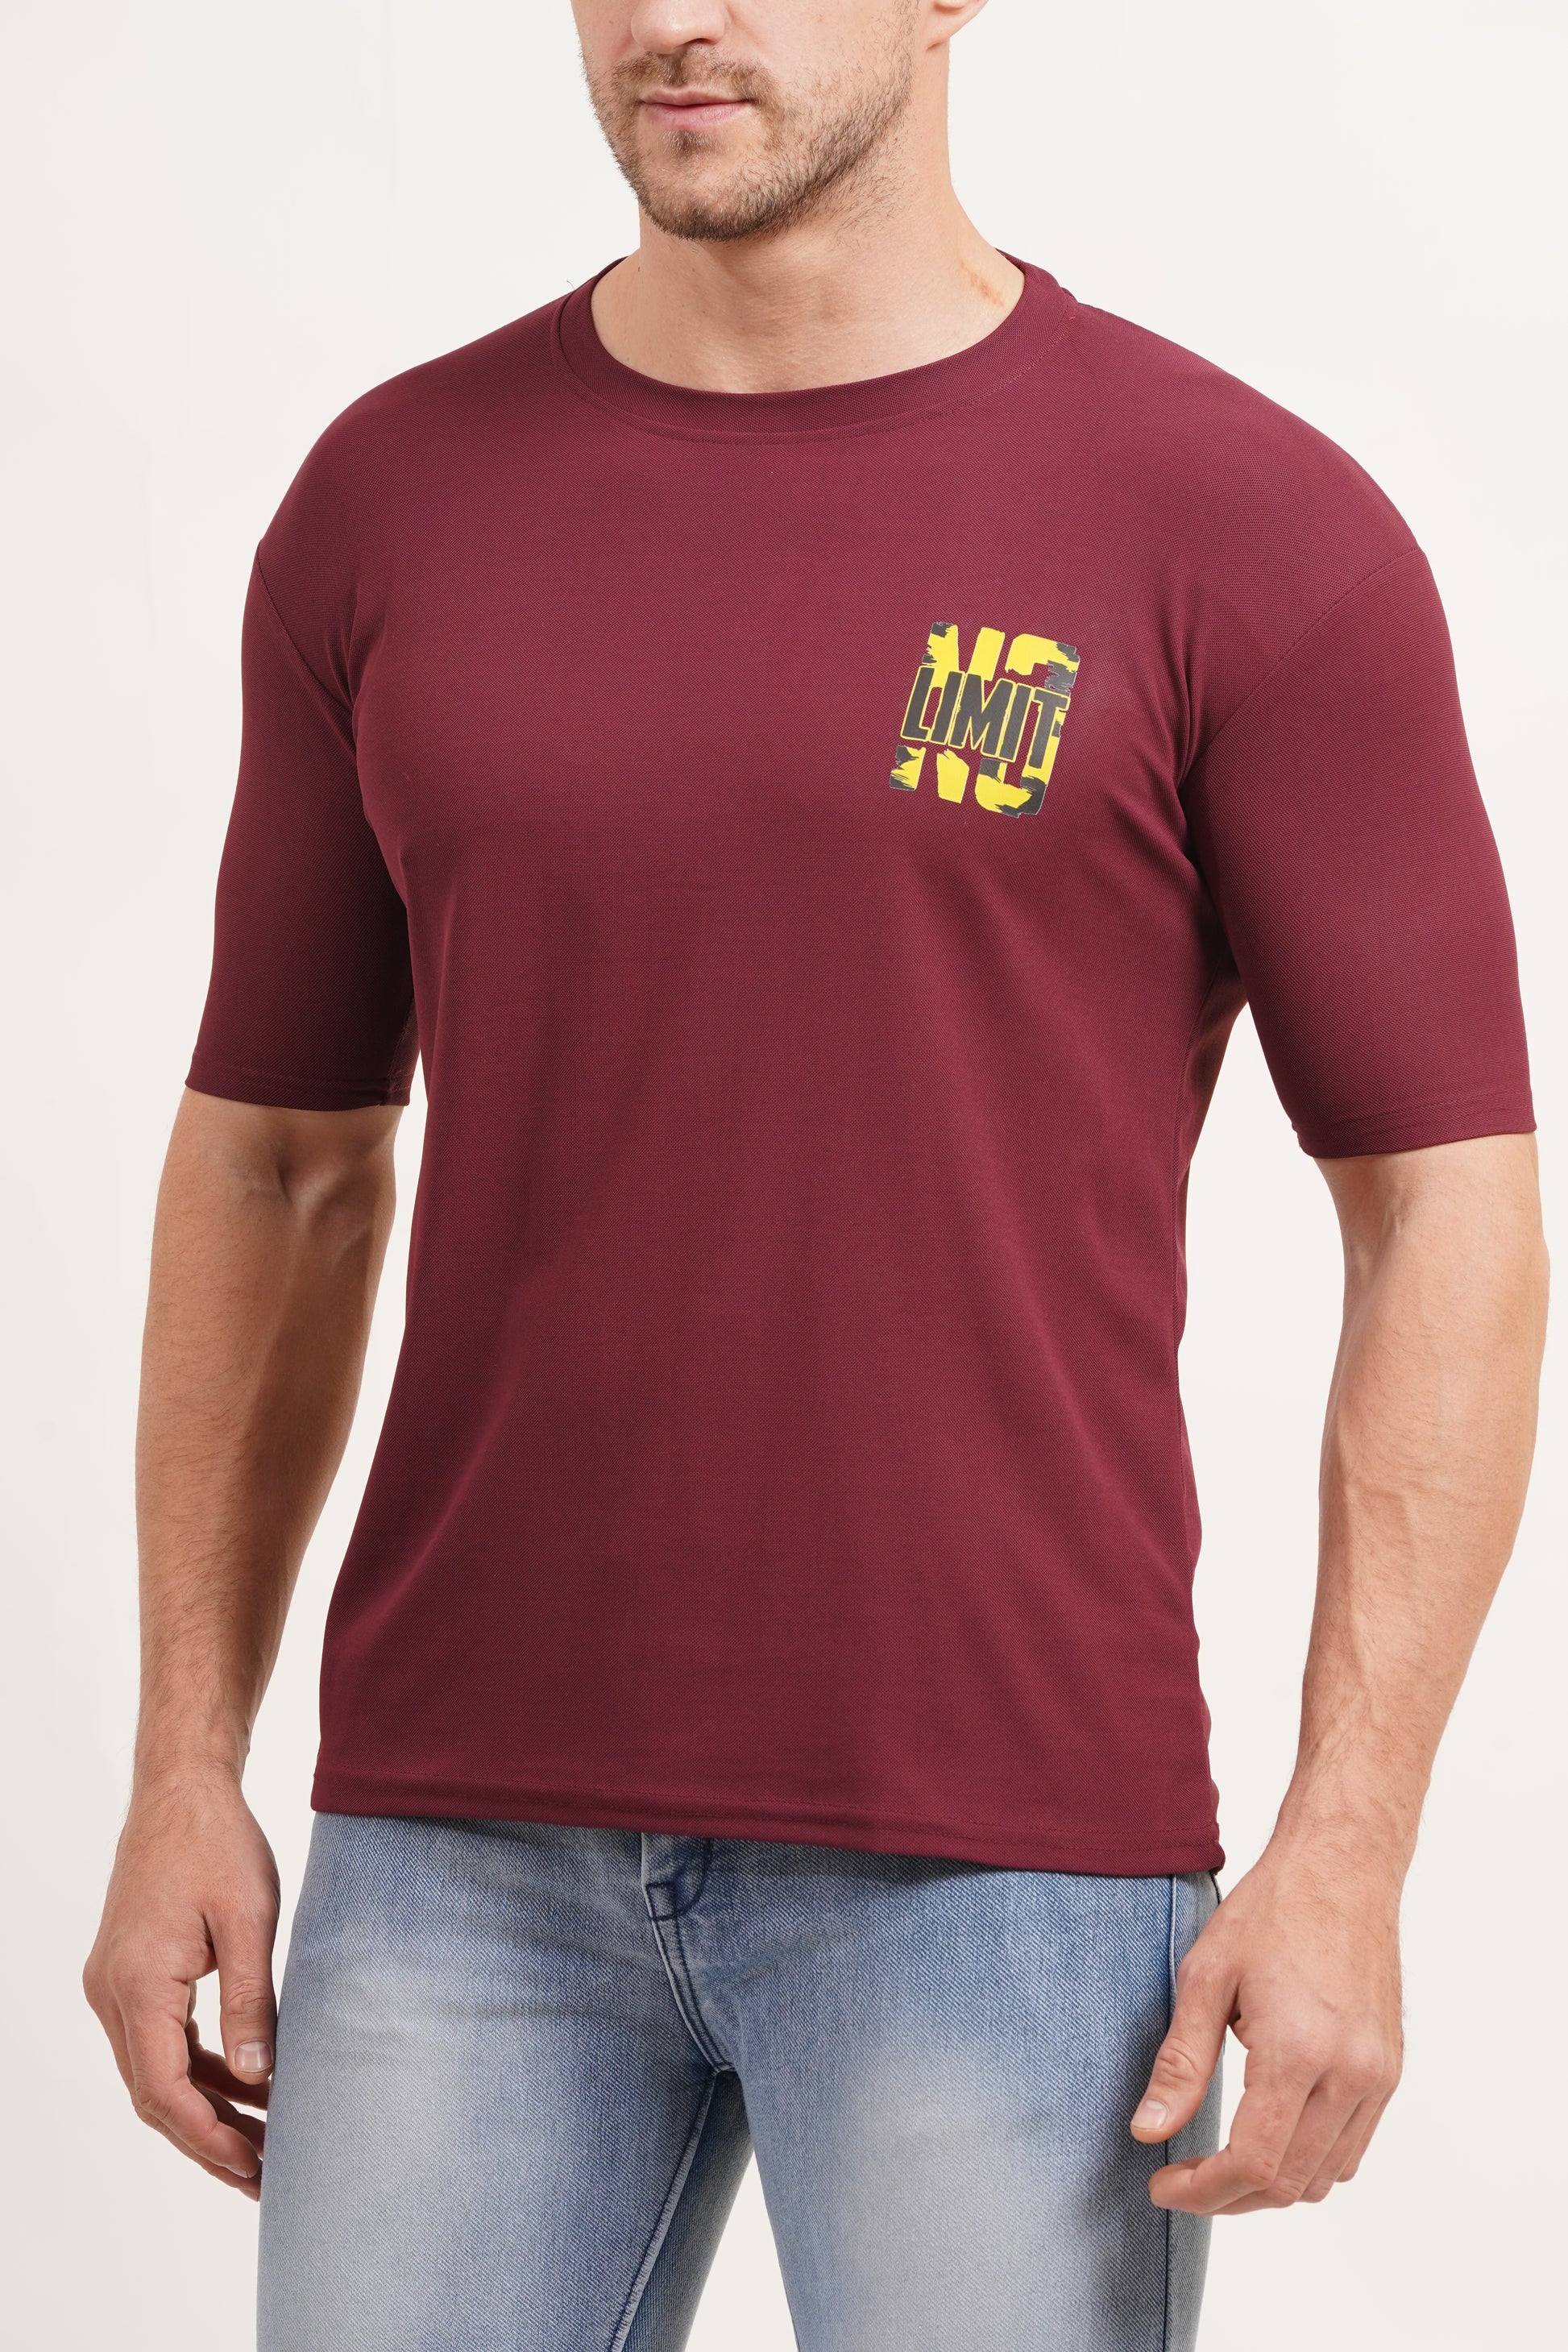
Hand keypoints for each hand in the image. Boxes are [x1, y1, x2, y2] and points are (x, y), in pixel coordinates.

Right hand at [84, 1771, 279, 2197]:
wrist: (180, 1789)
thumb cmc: (216, 1842)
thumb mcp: (248, 1918)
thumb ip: (250, 2000)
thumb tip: (258, 2078)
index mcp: (136, 1984)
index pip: (164, 2090)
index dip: (208, 2137)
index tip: (253, 2167)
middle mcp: (111, 1993)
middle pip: (153, 2093)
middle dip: (207, 2140)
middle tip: (263, 2177)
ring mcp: (114, 1985)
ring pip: (154, 2071)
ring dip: (203, 2108)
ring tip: (262, 2143)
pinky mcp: (129, 1974)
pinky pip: (158, 2040)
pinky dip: (196, 2069)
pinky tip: (240, 2087)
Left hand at [1130, 1838, 1403, 2213]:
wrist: (1342, 1868)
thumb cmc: (1272, 1911)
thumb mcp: (1206, 1976)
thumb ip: (1180, 2063)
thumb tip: (1148, 2130)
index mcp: (1299, 2053)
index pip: (1253, 2163)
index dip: (1203, 2191)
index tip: (1163, 2186)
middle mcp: (1350, 2075)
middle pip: (1289, 2183)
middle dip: (1230, 2197)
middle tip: (1183, 2181)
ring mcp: (1378, 2076)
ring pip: (1325, 2176)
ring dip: (1271, 2186)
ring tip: (1220, 2165)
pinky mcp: (1390, 2070)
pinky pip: (1352, 2148)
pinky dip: (1309, 2161)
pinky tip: (1270, 2136)